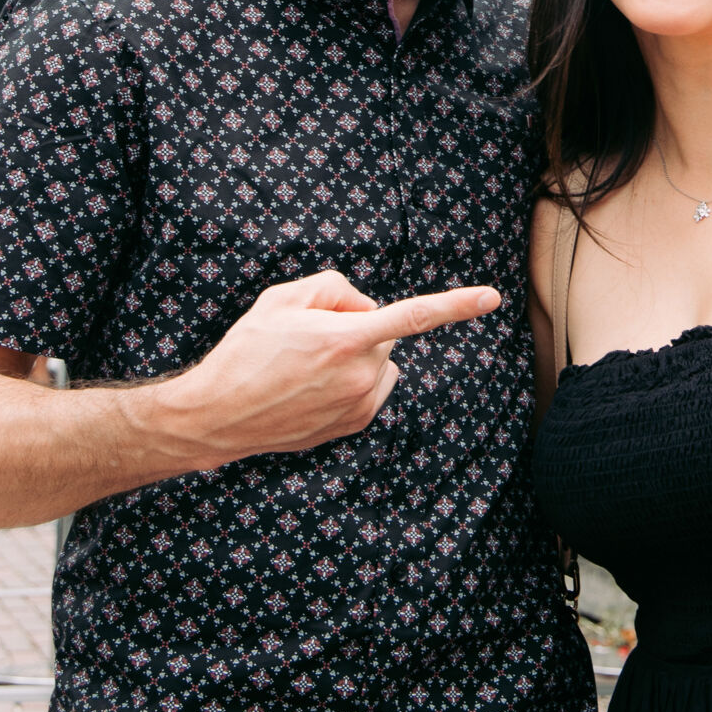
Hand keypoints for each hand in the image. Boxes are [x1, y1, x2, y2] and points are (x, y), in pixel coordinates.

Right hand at [158, 270, 501, 470]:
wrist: (219, 414)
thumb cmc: (247, 350)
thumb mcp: (282, 297)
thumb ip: (334, 288)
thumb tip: (365, 307)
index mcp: (344, 339)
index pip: (412, 315)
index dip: (456, 304)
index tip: (491, 297)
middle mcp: (359, 376)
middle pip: (382, 332)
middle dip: (357, 327)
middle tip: (307, 337)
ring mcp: (359, 405)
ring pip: (379, 361)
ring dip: (357, 356)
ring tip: (306, 367)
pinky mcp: (354, 424)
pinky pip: (370, 386)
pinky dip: (351, 380)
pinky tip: (312, 387)